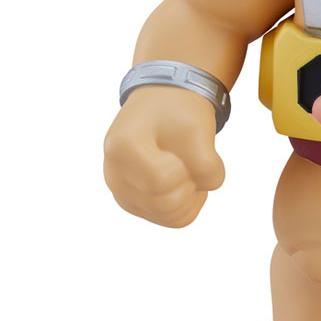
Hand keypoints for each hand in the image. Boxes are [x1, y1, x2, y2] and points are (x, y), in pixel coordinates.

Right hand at [103, 86, 225, 227]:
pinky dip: (189, 204)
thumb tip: (206, 190)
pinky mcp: (136, 203)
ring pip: (172, 217)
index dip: (187, 167)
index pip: (162, 181)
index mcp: (121, 149)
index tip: (187, 145)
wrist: (164, 101)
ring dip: (193, 194)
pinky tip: (190, 181)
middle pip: (167, 203)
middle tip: (192, 156)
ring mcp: (122, 192)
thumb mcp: (198, 128)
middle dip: (192, 181)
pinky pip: (172, 220)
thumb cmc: (178, 110)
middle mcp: (114, 176)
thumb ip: (207, 164)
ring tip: (189, 166)